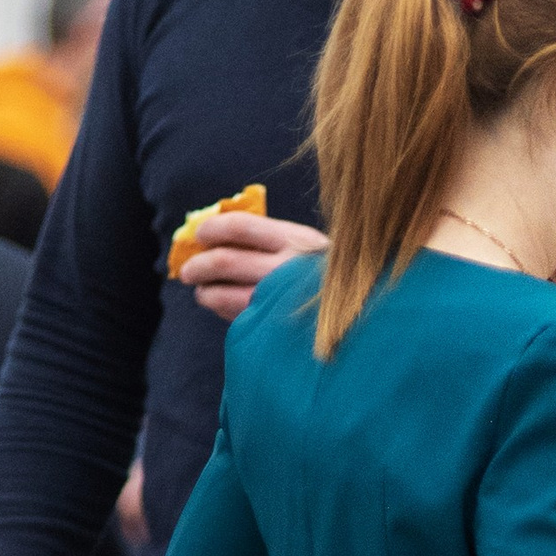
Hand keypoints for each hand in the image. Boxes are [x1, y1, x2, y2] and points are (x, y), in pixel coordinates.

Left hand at [180, 212, 326, 322]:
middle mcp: (287, 269)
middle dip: (197, 266)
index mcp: (296, 241)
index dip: (211, 230)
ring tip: (202, 293)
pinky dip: (223, 312)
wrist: (367, 316)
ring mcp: (281, 302)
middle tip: (187, 271)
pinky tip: (224, 308)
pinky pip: (237, 318)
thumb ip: (272, 238)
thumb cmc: (328, 278)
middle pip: (224, 261)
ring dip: (205, 293)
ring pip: (223, 295)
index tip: (200, 236)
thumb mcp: (309, 246)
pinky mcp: (277, 329)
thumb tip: (216, 235)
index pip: (239, 227)